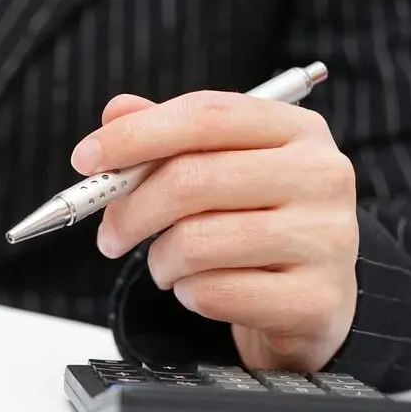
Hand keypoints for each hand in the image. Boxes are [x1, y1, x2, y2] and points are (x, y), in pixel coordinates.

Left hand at [72, 91, 358, 371]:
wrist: (314, 299)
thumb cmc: (257, 224)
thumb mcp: (220, 170)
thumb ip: (168, 138)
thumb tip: (116, 111)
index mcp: (296, 130)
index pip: (206, 115)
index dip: (135, 135)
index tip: (85, 159)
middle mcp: (321, 175)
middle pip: (191, 180)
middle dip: (130, 211)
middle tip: (109, 236)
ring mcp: (325, 239)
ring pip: (195, 243)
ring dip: (160, 261)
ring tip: (168, 266)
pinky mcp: (313, 300)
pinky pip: (211, 293)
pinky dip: (187, 295)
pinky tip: (202, 289)